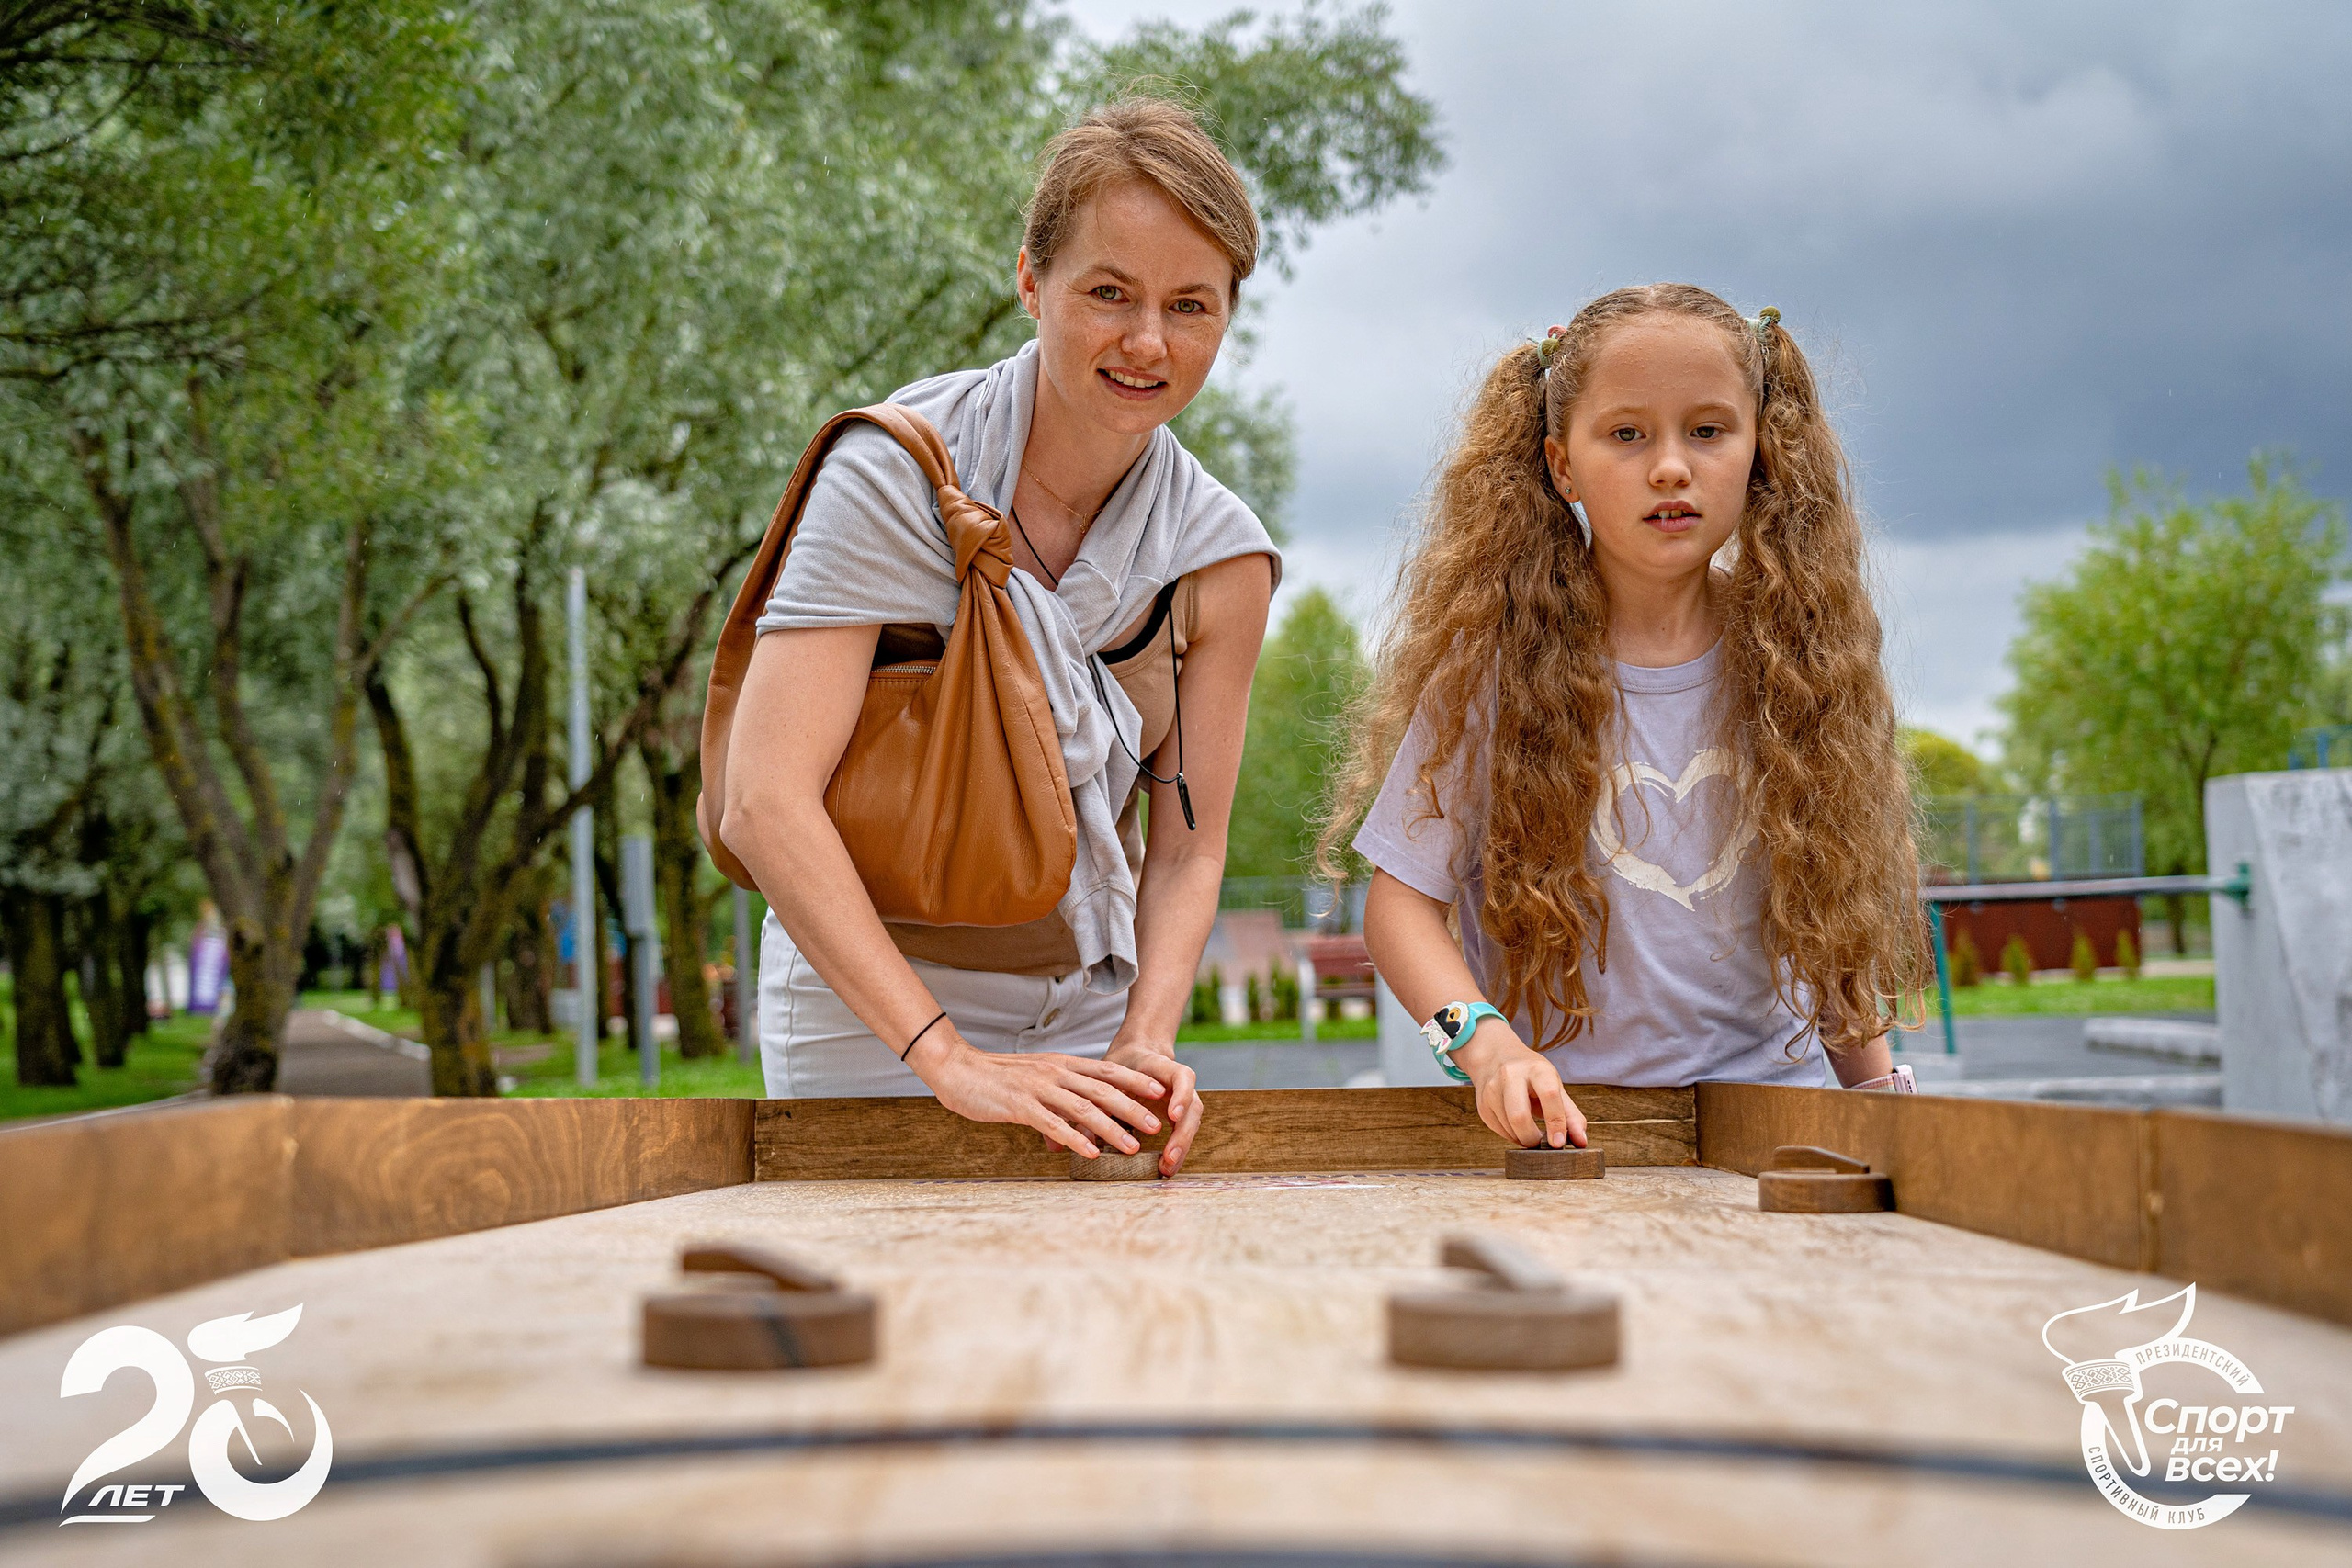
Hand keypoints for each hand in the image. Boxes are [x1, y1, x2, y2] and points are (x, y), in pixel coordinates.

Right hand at [908, 1029, 1166, 1156]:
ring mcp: (1038, 1089)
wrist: (957, 1069)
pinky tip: (1090, 1154)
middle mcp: (1054, 1073)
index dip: (1134, 1080)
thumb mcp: (1036, 1076)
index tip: (1159, 1090)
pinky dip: (1074, 1140)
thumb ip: (1060, 1087)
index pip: (1106, 1070)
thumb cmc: (996, 1077)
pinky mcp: (1019, 1106)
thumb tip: (1083, 1105)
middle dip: (1133, 1108)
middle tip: (1157, 1125)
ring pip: (1083, 1109)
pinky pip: (1052, 1125)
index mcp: (1061, 1064)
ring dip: (1111, 1129)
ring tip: (1132, 1147)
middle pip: (1102, 1090)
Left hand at [1105, 1040, 1200, 1174]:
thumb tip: (1081, 1135)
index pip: (1182, 1076)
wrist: (1136, 1057)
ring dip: (1181, 1146)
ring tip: (1166, 1169)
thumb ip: (1096, 1102)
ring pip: (1192, 1122)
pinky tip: (1166, 1167)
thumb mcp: (1106, 1077)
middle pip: (1193, 1106)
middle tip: (1169, 1157)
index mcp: (1161, 1066)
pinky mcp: (1181, 1112)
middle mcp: (1179, 1083)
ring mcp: (1184, 1098)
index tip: (1172, 1115)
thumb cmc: (1120, 1066)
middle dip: (1182, 1134)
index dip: (1181, 1095)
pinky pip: (1184, 1131)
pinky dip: (1177, 1149)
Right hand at [1453, 1021, 1586, 1149]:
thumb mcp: (1555, 1086)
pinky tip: (1517, 1126)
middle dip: (1532, 1138)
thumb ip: (1571, 1115)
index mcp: (1536, 1069)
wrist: (1495, 1057)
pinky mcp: (1482, 1104)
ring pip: (1508, 1128)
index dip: (1555, 1121)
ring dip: (1523, 1139)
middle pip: (1518, 1116)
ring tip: (1531, 1132)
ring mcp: (1492, 1089)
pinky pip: (1499, 1131)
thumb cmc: (1532, 1075)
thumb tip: (1582, 1142)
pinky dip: (1512, 1136)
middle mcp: (1510, 1075)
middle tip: (1542, 1143)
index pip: (1548, 1095)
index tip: (1559, 1143)